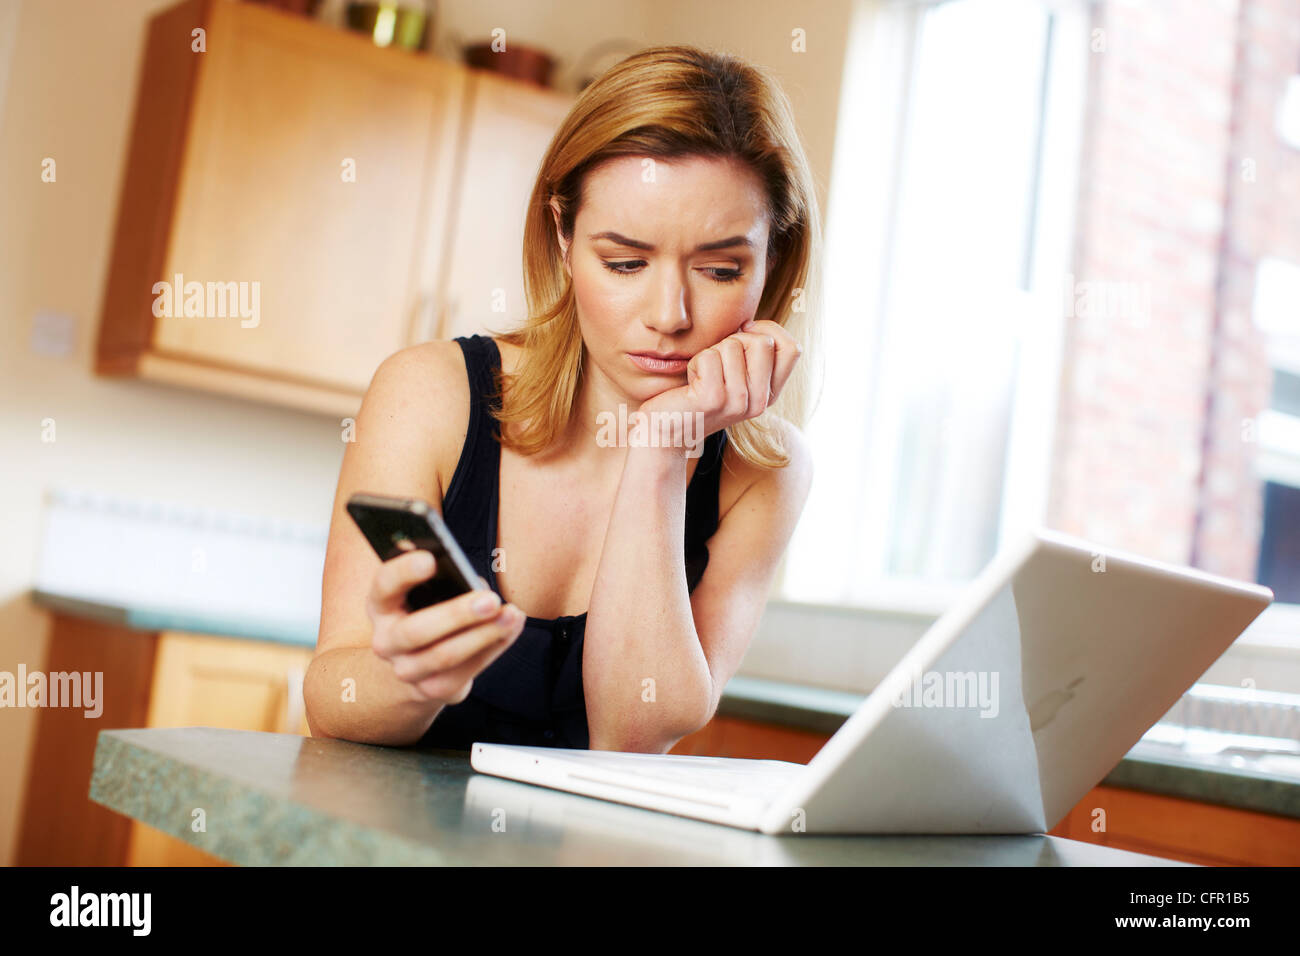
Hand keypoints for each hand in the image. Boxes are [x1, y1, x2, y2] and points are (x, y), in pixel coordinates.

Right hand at [366, 549, 525, 704]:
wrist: (418, 664)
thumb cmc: (428, 611)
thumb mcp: (425, 591)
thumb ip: (443, 580)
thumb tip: (472, 583)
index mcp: (381, 604)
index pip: (385, 584)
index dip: (404, 571)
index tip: (430, 559)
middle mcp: (385, 640)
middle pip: (416, 630)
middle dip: (456, 614)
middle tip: (491, 600)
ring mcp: (406, 670)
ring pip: (444, 656)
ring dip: (483, 635)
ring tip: (511, 615)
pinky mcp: (432, 689)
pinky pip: (465, 672)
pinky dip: (493, 648)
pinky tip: (511, 628)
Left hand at [638, 318, 801, 441]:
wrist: (667, 431)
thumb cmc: (696, 394)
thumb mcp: (733, 372)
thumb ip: (751, 353)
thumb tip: (750, 324)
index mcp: (770, 394)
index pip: (792, 349)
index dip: (768, 330)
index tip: (743, 334)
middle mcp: (760, 402)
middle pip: (763, 342)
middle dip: (734, 340)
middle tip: (717, 362)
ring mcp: (739, 402)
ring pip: (733, 345)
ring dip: (710, 353)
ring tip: (701, 377)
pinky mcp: (714, 399)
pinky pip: (709, 356)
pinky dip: (695, 363)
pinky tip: (691, 384)